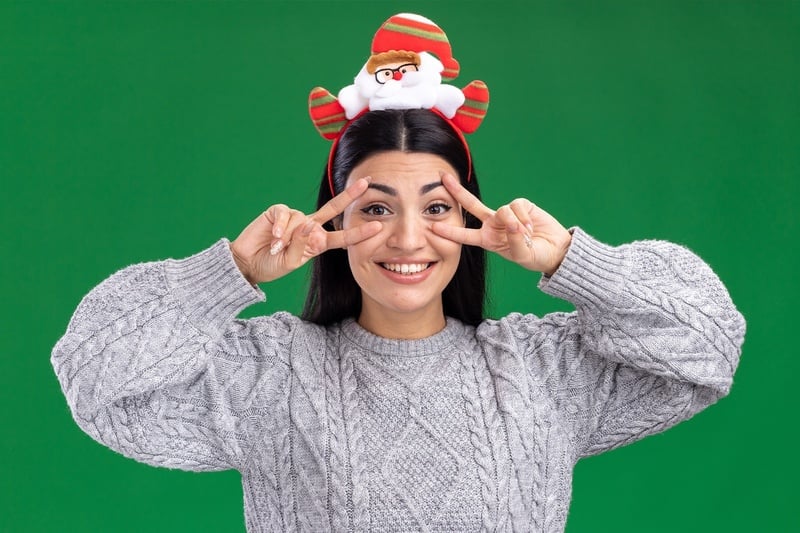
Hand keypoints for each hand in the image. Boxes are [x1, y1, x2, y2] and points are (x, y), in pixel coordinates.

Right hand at [230, 178, 381, 283]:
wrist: (248, 263)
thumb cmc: (272, 265)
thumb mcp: (291, 262)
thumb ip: (302, 246)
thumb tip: (308, 226)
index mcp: (318, 243)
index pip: (342, 237)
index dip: (359, 232)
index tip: (378, 227)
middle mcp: (310, 227)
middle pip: (333, 208)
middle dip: (349, 196)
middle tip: (366, 183)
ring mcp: (295, 218)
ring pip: (300, 220)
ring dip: (288, 237)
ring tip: (276, 248)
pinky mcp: (278, 212)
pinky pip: (285, 215)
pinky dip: (280, 228)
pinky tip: (273, 238)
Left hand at [432, 172, 571, 274]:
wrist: (556, 250)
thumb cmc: (536, 256)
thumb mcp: (523, 255)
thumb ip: (515, 241)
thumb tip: (511, 220)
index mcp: (487, 240)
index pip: (465, 236)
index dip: (449, 233)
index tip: (432, 229)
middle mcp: (493, 224)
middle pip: (471, 205)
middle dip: (456, 191)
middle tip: (443, 177)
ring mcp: (506, 213)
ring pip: (503, 210)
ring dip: (516, 224)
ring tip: (527, 234)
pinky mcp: (521, 205)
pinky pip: (517, 206)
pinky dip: (525, 217)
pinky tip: (531, 226)